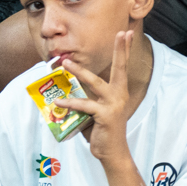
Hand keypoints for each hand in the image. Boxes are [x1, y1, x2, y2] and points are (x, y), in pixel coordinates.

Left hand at [54, 31, 140, 162]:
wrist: (112, 152)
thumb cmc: (103, 131)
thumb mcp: (98, 110)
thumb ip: (89, 98)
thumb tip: (68, 91)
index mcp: (119, 92)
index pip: (122, 67)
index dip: (125, 50)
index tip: (127, 33)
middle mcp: (119, 95)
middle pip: (120, 68)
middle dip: (120, 50)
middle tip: (121, 33)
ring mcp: (113, 104)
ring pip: (96, 83)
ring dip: (80, 72)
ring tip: (66, 62)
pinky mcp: (104, 115)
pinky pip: (84, 106)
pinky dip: (70, 103)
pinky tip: (59, 102)